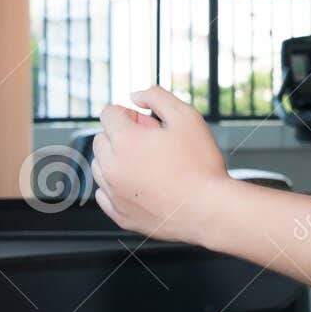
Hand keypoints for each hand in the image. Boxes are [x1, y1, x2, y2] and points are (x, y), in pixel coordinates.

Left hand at [91, 86, 229, 243]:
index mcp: (125, 141)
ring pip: (99, 167)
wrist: (210, 211)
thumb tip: (136, 96)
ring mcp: (114, 194)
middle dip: (120, 135)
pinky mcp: (120, 216)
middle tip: (150, 143)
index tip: (145, 123)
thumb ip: (157, 97)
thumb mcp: (186, 117)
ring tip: (146, 165)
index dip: (128, 113)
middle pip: (100, 139)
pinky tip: (139, 185)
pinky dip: (115, 187)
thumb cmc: (201, 166)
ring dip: (116, 160)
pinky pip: (104, 194)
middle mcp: (112, 168)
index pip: (108, 114)